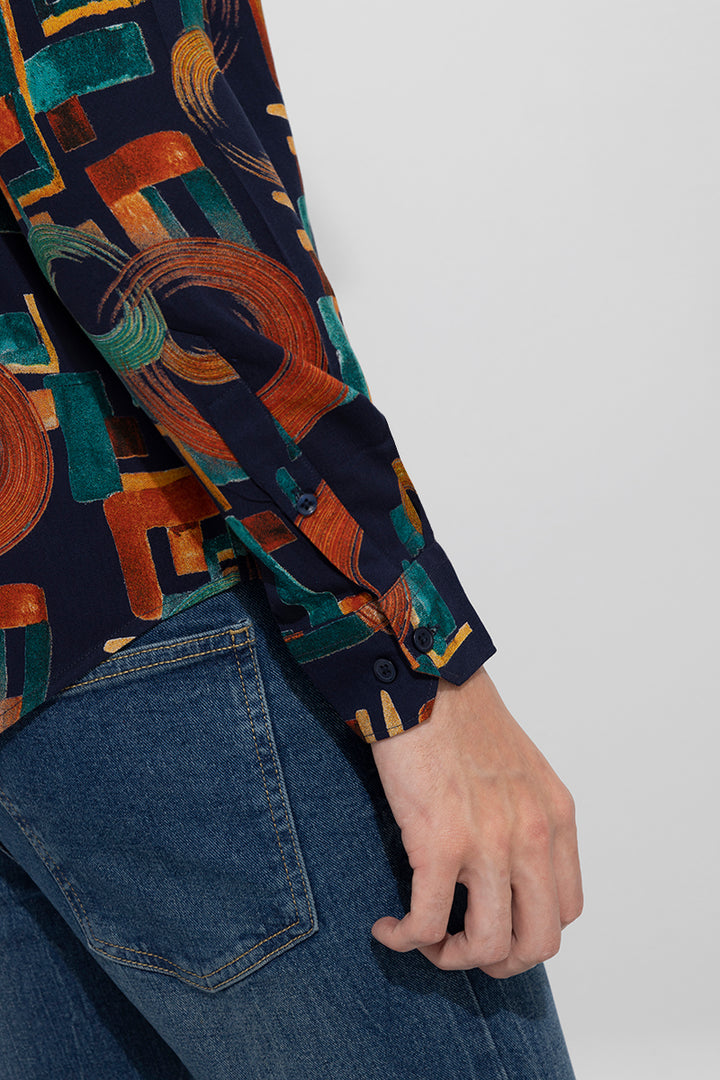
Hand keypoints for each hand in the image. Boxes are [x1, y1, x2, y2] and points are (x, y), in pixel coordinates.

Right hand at [369, 666, 582, 976]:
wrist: (422, 678)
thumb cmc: (460, 714)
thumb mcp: (520, 767)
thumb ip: (523, 817)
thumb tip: (501, 868)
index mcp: (556, 816)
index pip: (566, 909)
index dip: (528, 932)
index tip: (493, 924)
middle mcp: (533, 835)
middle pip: (538, 941)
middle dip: (497, 961)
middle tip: (459, 947)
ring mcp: (489, 843)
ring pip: (487, 945)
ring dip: (450, 957)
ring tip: (422, 939)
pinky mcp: (439, 843)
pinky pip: (428, 924)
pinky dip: (406, 939)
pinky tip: (387, 927)